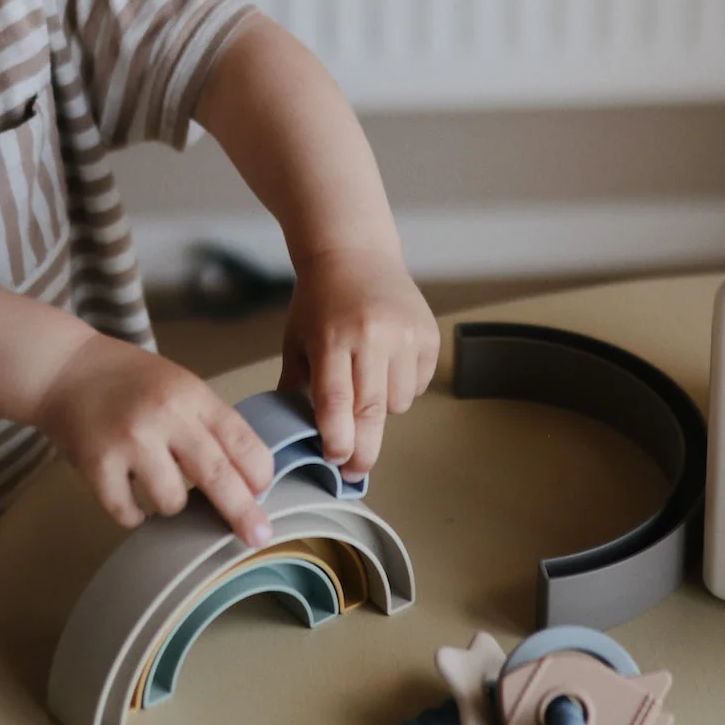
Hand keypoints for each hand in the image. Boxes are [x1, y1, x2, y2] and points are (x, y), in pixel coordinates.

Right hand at [35, 334, 275, 546]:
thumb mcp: (179, 385)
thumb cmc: (130, 380)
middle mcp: (164, 416)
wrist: (63, 369)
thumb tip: (247, 481)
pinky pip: (129, 513)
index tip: (264, 493)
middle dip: (243, 512)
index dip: (260, 473)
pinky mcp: (97, 466)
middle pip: (216, 475)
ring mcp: (130, 442)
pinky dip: (135, 516)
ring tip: (157, 481)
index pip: (241, 440)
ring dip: (171, 503)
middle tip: (259, 537)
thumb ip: (209, 424)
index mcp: (191, 394)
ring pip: (172, 501)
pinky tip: (133, 502)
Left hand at [279, 246, 439, 478]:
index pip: (335, 402)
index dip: (337, 441)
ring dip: (382, 408)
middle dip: (364, 450)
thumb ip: (295, 385)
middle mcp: (372, 336)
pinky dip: (404, 386)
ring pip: (399, 403)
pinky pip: (419, 384)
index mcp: (331, 338)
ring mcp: (405, 335)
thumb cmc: (320, 300)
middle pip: (372, 411)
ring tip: (366, 381)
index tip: (335, 463)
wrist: (355, 254)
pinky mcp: (428, 334)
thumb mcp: (296, 339)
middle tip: (355, 470)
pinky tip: (387, 363)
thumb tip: (295, 434)